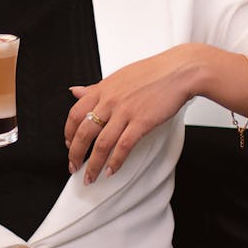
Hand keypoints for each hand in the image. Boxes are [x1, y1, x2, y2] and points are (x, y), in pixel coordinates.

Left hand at [64, 44, 206, 183]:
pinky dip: (115, 162)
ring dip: (93, 165)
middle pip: (84, 132)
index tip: (68, 145)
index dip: (68, 133)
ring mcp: (125, 112)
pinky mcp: (141, 122)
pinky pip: (123, 146)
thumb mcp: (117, 77)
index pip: (75, 114)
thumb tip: (75, 91)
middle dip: (75, 154)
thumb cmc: (152, 72)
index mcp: (102, 89)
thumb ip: (95, 88)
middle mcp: (110, 100)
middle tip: (73, 166)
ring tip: (90, 176)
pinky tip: (111, 170)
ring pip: (101, 144)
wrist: (179, 70)